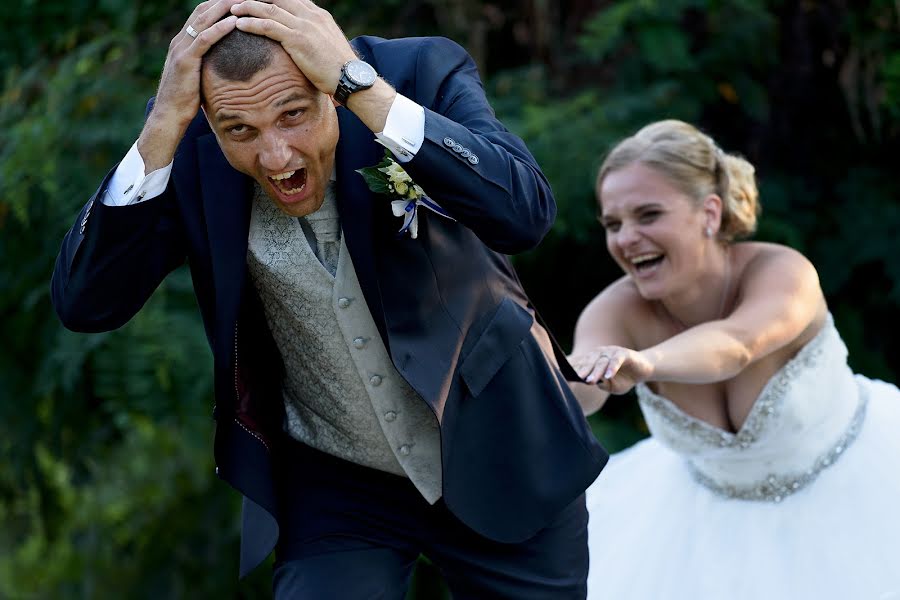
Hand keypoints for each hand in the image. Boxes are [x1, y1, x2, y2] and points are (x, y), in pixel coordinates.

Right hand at [138, 0, 240, 171]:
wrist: (168, 116)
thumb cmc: (186, 100)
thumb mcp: (199, 76)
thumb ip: (208, 64)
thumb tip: (227, 63)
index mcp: (183, 42)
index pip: (203, 13)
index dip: (221, 4)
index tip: (241, 0)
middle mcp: (180, 40)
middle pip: (204, 10)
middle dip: (225, 0)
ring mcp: (181, 48)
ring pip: (204, 19)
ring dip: (225, 7)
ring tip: (245, 0)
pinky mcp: (185, 60)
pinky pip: (203, 39)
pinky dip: (219, 28)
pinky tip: (234, 22)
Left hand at [230, 0, 358, 96]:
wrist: (352, 79)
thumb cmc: (340, 69)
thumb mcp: (327, 46)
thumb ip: (314, 37)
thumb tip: (304, 43)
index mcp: (318, 15)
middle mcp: (311, 15)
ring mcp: (304, 25)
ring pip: (269, 8)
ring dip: (248, 6)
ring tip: (232, 8)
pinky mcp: (298, 39)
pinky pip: (268, 26)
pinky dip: (251, 23)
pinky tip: (239, 24)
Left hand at [569, 345, 652, 394]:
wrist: (643, 370)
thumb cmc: (624, 378)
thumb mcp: (613, 386)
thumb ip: (603, 385)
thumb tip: (593, 383)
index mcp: (594, 360)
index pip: (582, 364)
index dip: (574, 369)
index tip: (566, 376)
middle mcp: (600, 353)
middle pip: (589, 362)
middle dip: (583, 370)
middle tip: (577, 378)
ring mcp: (612, 352)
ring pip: (601, 361)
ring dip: (596, 371)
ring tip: (591, 381)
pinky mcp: (624, 353)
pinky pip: (616, 360)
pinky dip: (612, 367)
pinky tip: (608, 375)